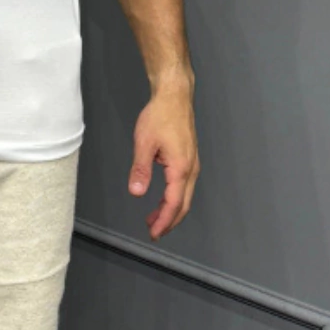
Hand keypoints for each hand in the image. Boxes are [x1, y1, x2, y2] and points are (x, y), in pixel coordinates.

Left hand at [128, 86, 199, 239]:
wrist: (175, 96)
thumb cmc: (160, 116)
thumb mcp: (144, 143)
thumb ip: (140, 170)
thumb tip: (136, 192)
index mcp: (181, 168)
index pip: (173, 203)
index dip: (164, 221)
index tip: (154, 233)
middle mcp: (191, 169)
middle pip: (183, 204)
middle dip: (169, 221)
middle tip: (154, 232)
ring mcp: (192, 163)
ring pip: (184, 195)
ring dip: (171, 210)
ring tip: (154, 219)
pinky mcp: (189, 158)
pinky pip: (184, 185)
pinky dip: (174, 197)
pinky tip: (162, 198)